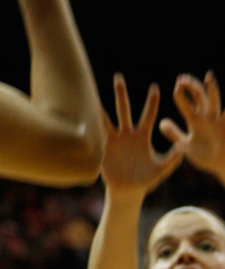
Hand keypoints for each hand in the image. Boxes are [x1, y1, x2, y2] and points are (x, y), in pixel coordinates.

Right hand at [102, 74, 181, 196]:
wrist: (128, 192)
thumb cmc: (146, 181)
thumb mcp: (161, 170)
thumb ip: (172, 159)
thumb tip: (183, 149)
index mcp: (142, 137)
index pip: (148, 115)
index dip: (151, 102)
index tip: (155, 88)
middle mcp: (127, 134)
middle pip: (124, 110)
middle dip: (121, 94)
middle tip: (118, 77)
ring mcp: (114, 141)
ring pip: (107, 119)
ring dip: (100, 107)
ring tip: (93, 94)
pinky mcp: (103, 149)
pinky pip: (98, 135)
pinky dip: (92, 126)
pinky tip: (85, 115)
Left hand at [159, 71, 224, 183]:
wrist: (223, 167)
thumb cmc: (206, 155)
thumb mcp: (186, 144)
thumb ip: (174, 134)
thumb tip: (160, 123)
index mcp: (196, 120)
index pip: (187, 104)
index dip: (181, 95)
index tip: (176, 86)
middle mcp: (207, 117)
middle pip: (199, 97)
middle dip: (192, 86)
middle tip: (182, 78)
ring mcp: (219, 121)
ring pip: (215, 102)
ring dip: (212, 89)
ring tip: (208, 76)